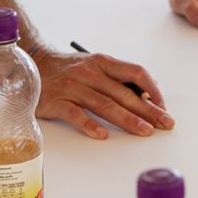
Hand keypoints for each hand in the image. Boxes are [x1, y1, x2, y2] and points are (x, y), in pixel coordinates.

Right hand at [30, 47, 171, 140]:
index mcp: (103, 63)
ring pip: (104, 104)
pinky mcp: (56, 100)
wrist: (32, 64)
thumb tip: (144, 99)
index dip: (152, 90)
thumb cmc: (68, 69)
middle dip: (148, 110)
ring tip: (144, 131)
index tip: (162, 106)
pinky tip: (102, 135)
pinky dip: (89, 125)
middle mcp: (90, 73)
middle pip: (124, 93)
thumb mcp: (94, 67)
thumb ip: (114, 80)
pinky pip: (75, 114)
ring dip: (127, 119)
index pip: (135, 72)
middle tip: (164, 123)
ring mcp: (72, 86)